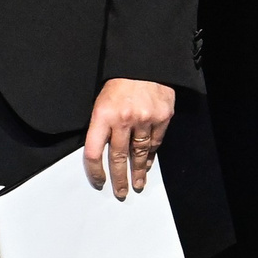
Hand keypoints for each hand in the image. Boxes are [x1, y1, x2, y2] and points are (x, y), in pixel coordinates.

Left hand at [83, 78, 173, 199]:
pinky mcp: (162, 117)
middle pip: (118, 157)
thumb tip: (101, 153)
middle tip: (120, 193)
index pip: (94, 152)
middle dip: (119, 178)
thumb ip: (101, 126)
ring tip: (137, 185)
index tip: (99, 182)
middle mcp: (123, 119)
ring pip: (140, 153)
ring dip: (138, 171)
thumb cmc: (117, 84)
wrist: (143, 64)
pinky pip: (155, 143)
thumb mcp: (100, 102)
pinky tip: (146, 165)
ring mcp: (145, 119)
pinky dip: (150, 156)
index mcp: (102, 115)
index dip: (95, 171)